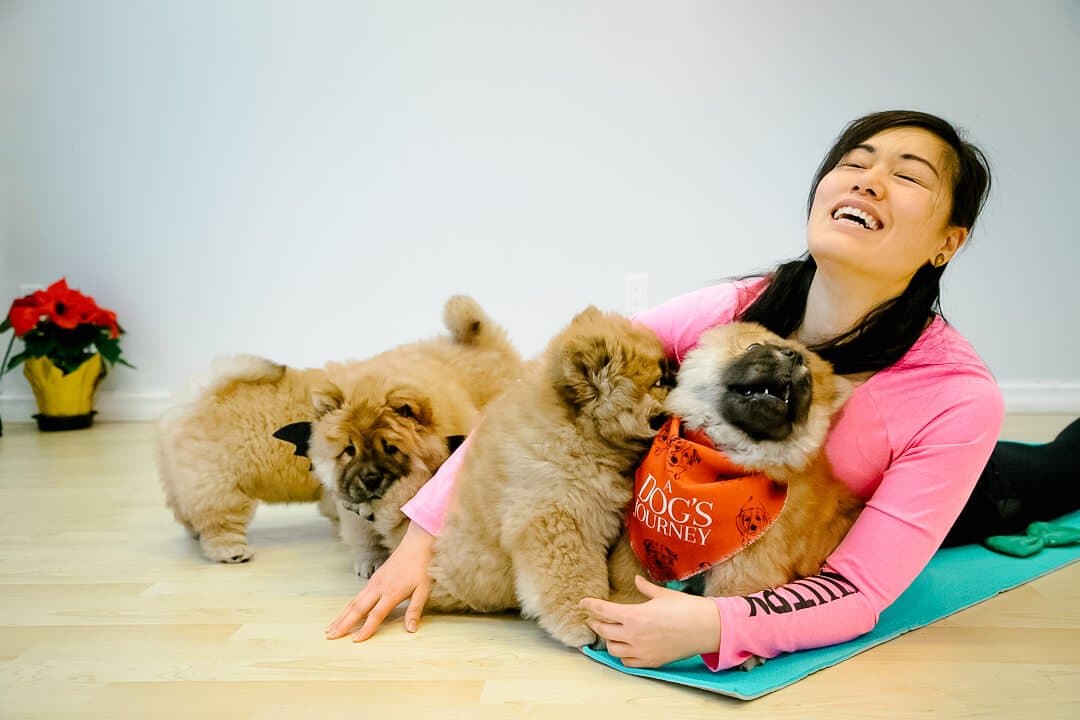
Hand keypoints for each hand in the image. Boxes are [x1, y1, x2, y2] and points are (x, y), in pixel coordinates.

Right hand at [325, 521, 435, 641]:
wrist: (416, 545)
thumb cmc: (421, 568)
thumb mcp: (423, 590)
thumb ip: (415, 610)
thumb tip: (411, 629)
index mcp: (391, 592)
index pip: (375, 615)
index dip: (365, 629)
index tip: (355, 640)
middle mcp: (378, 588)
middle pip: (357, 609)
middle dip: (343, 623)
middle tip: (330, 636)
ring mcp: (374, 582)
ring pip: (354, 602)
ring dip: (341, 615)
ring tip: (330, 628)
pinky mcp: (373, 579)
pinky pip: (357, 595)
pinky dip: (348, 607)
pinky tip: (344, 613)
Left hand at [580, 575, 720, 667]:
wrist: (706, 628)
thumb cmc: (686, 608)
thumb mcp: (663, 594)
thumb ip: (645, 589)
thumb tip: (636, 580)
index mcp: (634, 615)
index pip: (604, 611)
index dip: (591, 606)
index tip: (583, 603)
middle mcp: (633, 635)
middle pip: (604, 631)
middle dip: (595, 623)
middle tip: (592, 618)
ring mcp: (641, 651)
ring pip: (613, 649)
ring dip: (608, 640)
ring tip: (608, 633)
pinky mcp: (651, 662)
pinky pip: (627, 662)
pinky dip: (622, 655)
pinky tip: (624, 648)